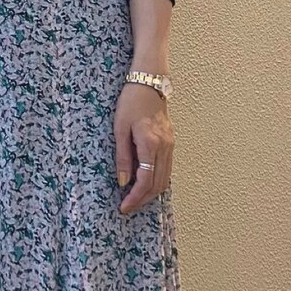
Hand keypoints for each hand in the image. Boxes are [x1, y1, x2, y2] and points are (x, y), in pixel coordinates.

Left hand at [114, 83, 173, 214]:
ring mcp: (170, 145)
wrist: (149, 83)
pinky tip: (146, 184)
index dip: (135, 198)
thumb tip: (123, 182)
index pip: (145, 180)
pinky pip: (167, 169)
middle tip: (128, 207)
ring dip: (151, 193)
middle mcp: (164, 147)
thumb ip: (123, 157)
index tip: (124, 207)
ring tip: (135, 200)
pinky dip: (157, 181)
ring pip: (165, 179)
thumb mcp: (119, 129)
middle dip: (143, 200)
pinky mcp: (171, 143)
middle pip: (157, 184)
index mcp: (150, 144)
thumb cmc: (130, 102)